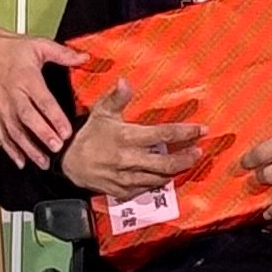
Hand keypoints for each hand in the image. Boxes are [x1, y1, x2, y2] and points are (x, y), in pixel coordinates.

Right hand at [0, 3, 77, 160]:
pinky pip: (0, 134)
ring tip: (42, 161)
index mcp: (26, 78)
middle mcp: (12, 94)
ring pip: (13, 131)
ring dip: (28, 148)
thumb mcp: (39, 45)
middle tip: (55, 148)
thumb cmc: (9, 49)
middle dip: (42, 135)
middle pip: (27, 118)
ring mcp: (1, 106)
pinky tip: (20, 160)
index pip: (42, 100)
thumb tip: (84, 57)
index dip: (55, 117)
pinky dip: (10, 149)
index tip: (66, 131)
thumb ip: (63, 53)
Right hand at [60, 81, 204, 196]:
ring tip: (188, 161)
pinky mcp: (124, 191)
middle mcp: (128, 160)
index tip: (202, 129)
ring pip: (159, 177)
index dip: (185, 132)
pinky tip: (168, 174)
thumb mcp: (101, 113)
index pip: (162, 134)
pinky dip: (160, 181)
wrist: (69, 165)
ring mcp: (126, 178)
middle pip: (166, 163)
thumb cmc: (89, 136)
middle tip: (199, 151)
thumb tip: (124, 80)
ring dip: (176, 170)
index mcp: (126, 138)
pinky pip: (148, 188)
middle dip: (186, 158)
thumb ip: (116, 98)